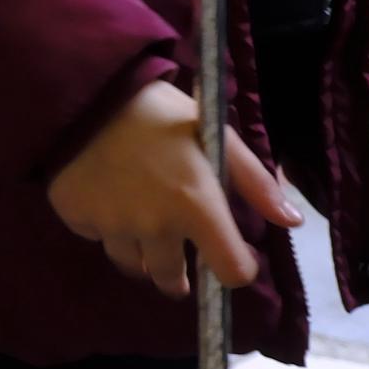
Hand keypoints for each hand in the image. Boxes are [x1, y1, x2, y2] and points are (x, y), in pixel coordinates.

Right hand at [46, 78, 294, 295]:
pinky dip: (103, 227)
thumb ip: (255, 181)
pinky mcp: (75, 216)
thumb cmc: (158, 110)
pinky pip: (95, 237)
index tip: (226, 253)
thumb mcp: (214, 135)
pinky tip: (105, 199)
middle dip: (180, 273)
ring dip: (141, 254)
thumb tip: (293, 220)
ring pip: (132, 264)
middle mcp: (155, 226)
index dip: (235, 267)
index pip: (232, 273)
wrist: (84, 88)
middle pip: (173, 280)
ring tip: (139, 227)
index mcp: (196, 207)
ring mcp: (111, 225)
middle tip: (175, 250)